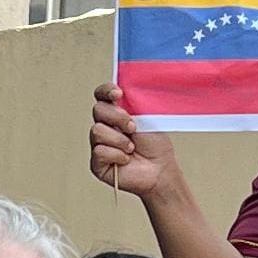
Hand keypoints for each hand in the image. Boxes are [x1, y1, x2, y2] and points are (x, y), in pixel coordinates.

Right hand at [87, 83, 183, 205]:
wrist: (160, 169)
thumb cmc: (155, 144)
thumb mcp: (146, 116)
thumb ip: (132, 101)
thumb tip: (122, 88)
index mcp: (116, 112)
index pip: (101, 94)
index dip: (106, 91)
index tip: (119, 94)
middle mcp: (105, 126)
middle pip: (98, 110)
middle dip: (117, 117)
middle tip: (133, 127)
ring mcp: (99, 144)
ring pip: (97, 131)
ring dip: (119, 140)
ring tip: (132, 148)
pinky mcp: (97, 163)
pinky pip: (99, 151)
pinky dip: (117, 155)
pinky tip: (126, 160)